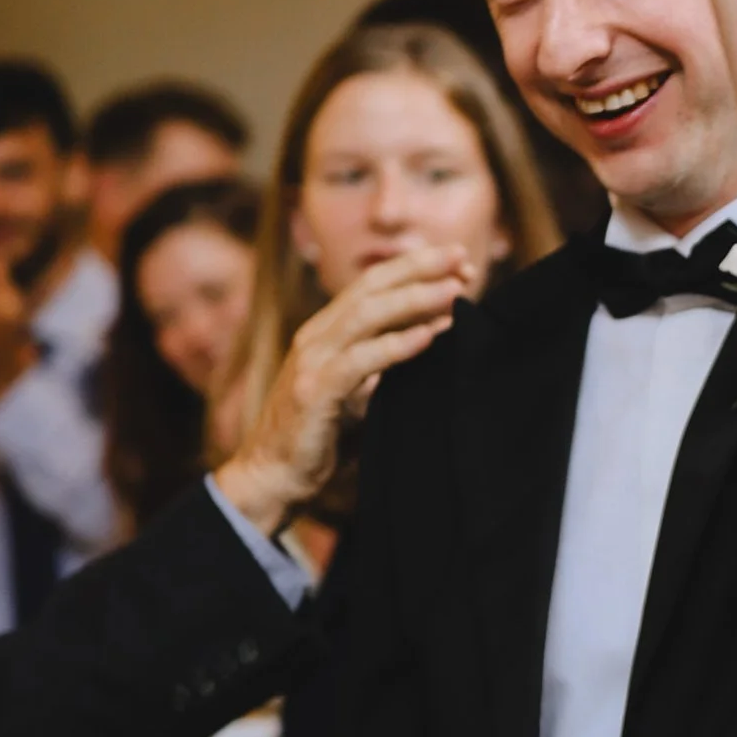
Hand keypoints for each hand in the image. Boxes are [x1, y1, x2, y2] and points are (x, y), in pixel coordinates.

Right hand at [213, 249, 465, 533]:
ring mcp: (312, 361)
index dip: (414, 268)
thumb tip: (430, 332)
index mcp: (326, 331)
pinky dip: (396, 345)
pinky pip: (360, 361)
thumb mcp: (358, 390)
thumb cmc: (321, 437)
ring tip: (456, 290)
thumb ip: (383, 362)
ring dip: (414, 299)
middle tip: (464, 258)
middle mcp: (316, 337)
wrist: (272, 478)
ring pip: (366, 315)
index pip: (372, 285)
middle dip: (419, 268)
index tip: (459, 263)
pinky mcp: (315, 392)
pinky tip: (429, 335)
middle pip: (371, 287)